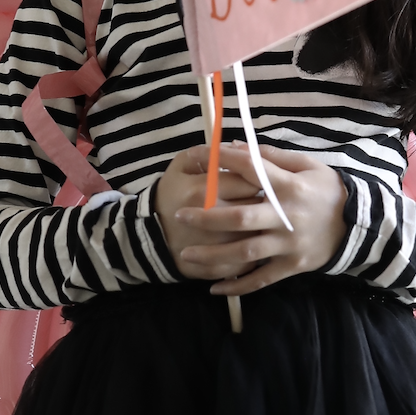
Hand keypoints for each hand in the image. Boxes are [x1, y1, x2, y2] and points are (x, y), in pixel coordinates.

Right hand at [154, 145, 263, 270]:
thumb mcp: (181, 166)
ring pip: (257, 236)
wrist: (149, 234)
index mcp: (206, 189)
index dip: (262, 178)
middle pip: (258, 207)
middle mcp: (214, 219)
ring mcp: (216, 247)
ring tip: (260, 221)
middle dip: (267, 203)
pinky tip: (252, 244)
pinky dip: (255, 254)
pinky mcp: (217, 268)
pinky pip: (248, 262)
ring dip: (264, 229)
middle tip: (265, 200)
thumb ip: (209, 153)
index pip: (251, 179)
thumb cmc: (171, 194)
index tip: (262, 179)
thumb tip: (237, 146)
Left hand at [170, 144, 347, 296]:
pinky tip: (215, 287)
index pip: (250, 171)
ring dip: (212, 256)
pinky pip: (260, 279)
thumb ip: (271, 158)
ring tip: (186, 255)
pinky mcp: (292, 266)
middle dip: (206, 218)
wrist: (360, 224)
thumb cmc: (327, 190)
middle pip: (240, 219)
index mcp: (289, 187)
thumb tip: (236, 147)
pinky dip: (237, 286)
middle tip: (179, 217)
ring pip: (244, 253)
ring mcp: (288, 245)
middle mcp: (286, 217)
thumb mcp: (306, 165)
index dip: (223, 163)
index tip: (200, 159)